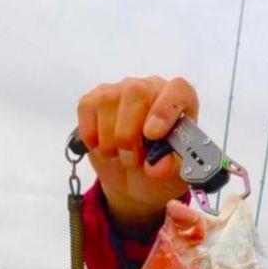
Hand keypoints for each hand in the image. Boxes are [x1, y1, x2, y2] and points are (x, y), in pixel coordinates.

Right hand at [76, 74, 199, 231]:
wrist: (135, 179)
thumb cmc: (159, 169)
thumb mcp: (172, 176)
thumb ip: (170, 168)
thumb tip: (157, 166)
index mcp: (179, 102)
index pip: (178, 91)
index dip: (165, 110)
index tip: (152, 135)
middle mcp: (150, 89)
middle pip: (136, 93)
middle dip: (129, 133)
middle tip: (132, 160)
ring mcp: (121, 91)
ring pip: (108, 102)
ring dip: (110, 140)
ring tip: (121, 157)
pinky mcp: (95, 99)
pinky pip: (88, 108)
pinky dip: (91, 134)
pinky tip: (103, 147)